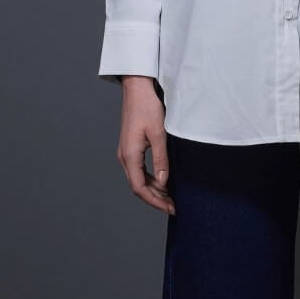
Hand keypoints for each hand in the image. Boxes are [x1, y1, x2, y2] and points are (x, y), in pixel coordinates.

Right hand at [116, 76, 174, 214]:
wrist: (137, 90)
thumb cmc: (147, 107)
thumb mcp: (159, 133)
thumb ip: (161, 159)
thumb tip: (163, 182)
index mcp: (130, 155)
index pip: (139, 188)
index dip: (155, 201)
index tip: (170, 208)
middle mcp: (125, 157)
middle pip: (138, 187)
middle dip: (156, 199)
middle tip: (174, 206)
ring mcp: (126, 153)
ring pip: (138, 180)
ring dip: (154, 190)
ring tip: (171, 197)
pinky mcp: (131, 149)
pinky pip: (139, 171)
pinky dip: (151, 180)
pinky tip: (164, 183)